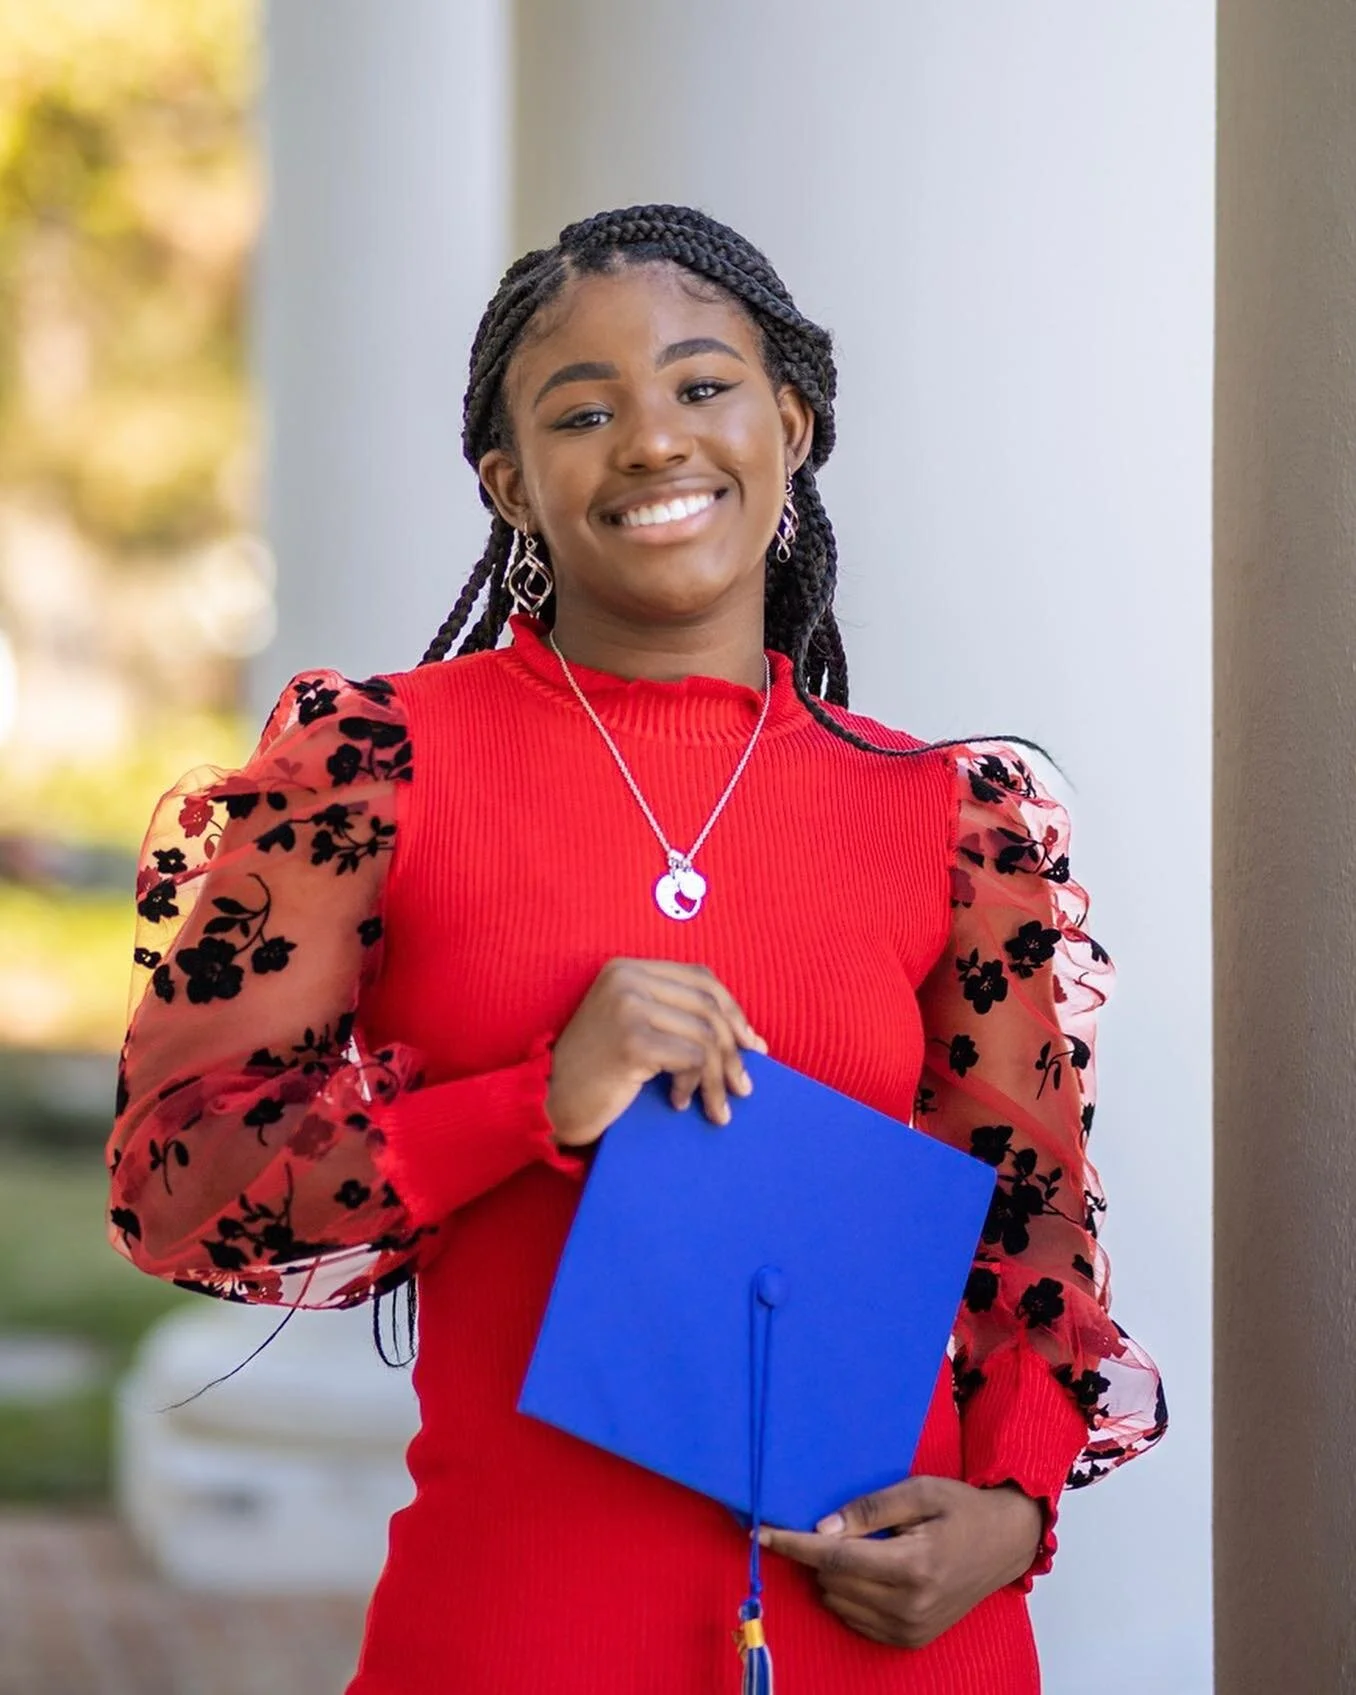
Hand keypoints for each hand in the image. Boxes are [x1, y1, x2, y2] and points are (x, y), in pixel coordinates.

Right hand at [544, 958, 766, 1149]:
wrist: (547, 1100)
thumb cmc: (596, 1071)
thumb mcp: (633, 1026)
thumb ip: (673, 1014)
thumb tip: (745, 1035)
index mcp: (628, 967)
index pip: (701, 979)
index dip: (734, 1012)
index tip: (752, 1046)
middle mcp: (628, 978)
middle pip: (708, 1007)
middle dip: (734, 1051)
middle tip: (743, 1086)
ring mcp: (628, 1006)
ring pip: (704, 1036)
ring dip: (717, 1078)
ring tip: (717, 1107)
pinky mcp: (632, 1040)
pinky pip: (691, 1058)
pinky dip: (695, 1085)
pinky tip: (679, 1102)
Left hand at [759, 1477, 1042, 1649]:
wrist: (1005, 1545)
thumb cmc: (961, 1509)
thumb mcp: (918, 1491)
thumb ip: (869, 1510)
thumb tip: (822, 1528)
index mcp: (912, 1566)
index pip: (836, 1557)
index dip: (795, 1544)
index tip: (763, 1532)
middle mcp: (909, 1605)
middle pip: (832, 1580)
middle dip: (821, 1551)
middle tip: (840, 1525)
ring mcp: (910, 1629)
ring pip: (838, 1601)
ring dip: (835, 1573)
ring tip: (867, 1547)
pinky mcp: (910, 1639)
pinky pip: (855, 1618)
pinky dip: (850, 1593)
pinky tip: (873, 1570)